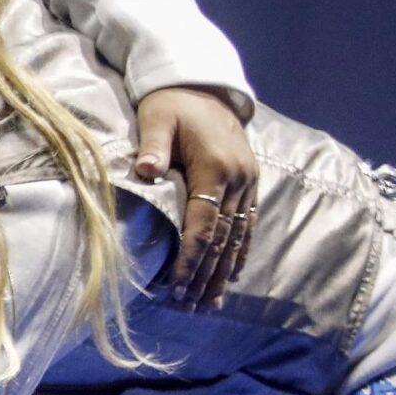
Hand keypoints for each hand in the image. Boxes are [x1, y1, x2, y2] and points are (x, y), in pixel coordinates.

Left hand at [134, 85, 257, 306]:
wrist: (204, 86)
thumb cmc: (172, 104)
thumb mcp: (157, 118)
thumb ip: (153, 145)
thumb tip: (146, 170)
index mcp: (215, 168)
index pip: (203, 225)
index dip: (191, 259)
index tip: (177, 287)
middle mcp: (238, 179)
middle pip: (222, 239)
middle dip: (206, 275)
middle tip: (190, 307)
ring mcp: (248, 182)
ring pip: (238, 236)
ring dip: (224, 272)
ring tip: (210, 304)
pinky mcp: (250, 183)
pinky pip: (247, 224)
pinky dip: (239, 252)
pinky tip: (231, 275)